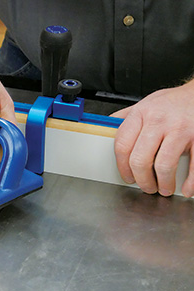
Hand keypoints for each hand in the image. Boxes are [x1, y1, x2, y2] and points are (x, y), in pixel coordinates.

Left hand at [113, 80, 193, 196]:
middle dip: (142, 179)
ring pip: (163, 165)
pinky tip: (186, 189)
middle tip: (146, 186)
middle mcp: (159, 120)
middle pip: (139, 159)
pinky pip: (193, 165)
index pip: (122, 145)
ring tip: (164, 188)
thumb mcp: (146, 103)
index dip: (122, 167)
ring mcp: (180, 129)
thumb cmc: (174, 102)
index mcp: (141, 113)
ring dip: (163, 183)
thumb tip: (105, 130)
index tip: (127, 177)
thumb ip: (126, 117)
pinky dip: (190, 182)